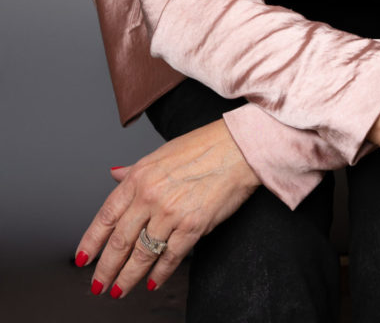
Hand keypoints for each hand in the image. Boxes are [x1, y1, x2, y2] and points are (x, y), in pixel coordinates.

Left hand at [74, 120, 259, 297]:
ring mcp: (171, 213)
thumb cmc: (203, 147)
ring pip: (142, 254)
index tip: (83, 258)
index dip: (92, 241)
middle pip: (120, 241)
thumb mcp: (161, 154)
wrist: (238, 148)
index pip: (106, 215)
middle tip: (98, 284)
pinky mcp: (193, 226)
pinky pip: (170, 257)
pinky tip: (152, 282)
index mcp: (140, 177)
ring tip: (119, 289)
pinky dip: (159, 273)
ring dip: (128, 277)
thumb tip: (114, 175)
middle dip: (106, 268)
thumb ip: (134, 170)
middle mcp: (150, 196)